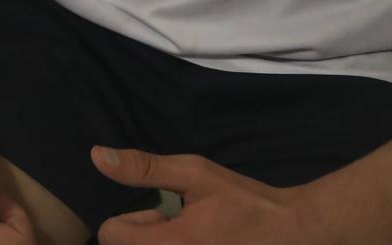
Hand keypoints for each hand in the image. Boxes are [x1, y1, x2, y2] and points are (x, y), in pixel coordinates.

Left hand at [92, 147, 327, 244]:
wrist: (294, 234)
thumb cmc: (244, 203)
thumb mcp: (195, 174)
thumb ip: (144, 169)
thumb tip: (96, 156)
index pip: (110, 235)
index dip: (131, 220)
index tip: (162, 214)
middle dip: (145, 237)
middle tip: (181, 227)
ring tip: (195, 239)